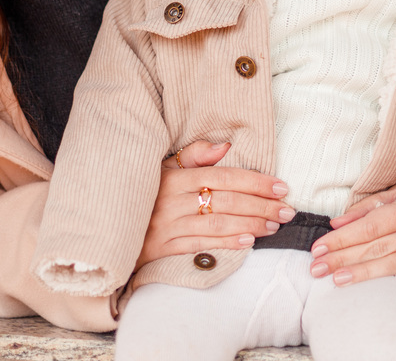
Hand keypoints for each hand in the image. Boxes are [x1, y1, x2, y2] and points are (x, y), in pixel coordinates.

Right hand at [136, 141, 291, 269]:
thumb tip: (225, 146)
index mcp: (176, 176)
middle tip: (287, 210)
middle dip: (261, 206)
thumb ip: (194, 154)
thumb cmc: (145, 193)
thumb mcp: (163, 167)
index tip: (281, 187)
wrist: (109, 225)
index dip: (255, 182)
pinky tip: (248, 242)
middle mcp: (172, 199)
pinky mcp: (162, 248)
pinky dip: (226, 243)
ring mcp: (166, 225)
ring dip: (250, 224)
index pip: (224, 176)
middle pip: (226, 200)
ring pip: (217, 223)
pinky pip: (200, 244)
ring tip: (274, 226)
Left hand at [309, 168, 395, 281]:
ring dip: (365, 274)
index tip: (318, 248)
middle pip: (377, 247)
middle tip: (317, 268)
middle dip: (344, 258)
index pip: (369, 227)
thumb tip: (336, 223)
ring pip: (395, 264)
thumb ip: (366, 208)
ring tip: (338, 281)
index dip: (342, 239)